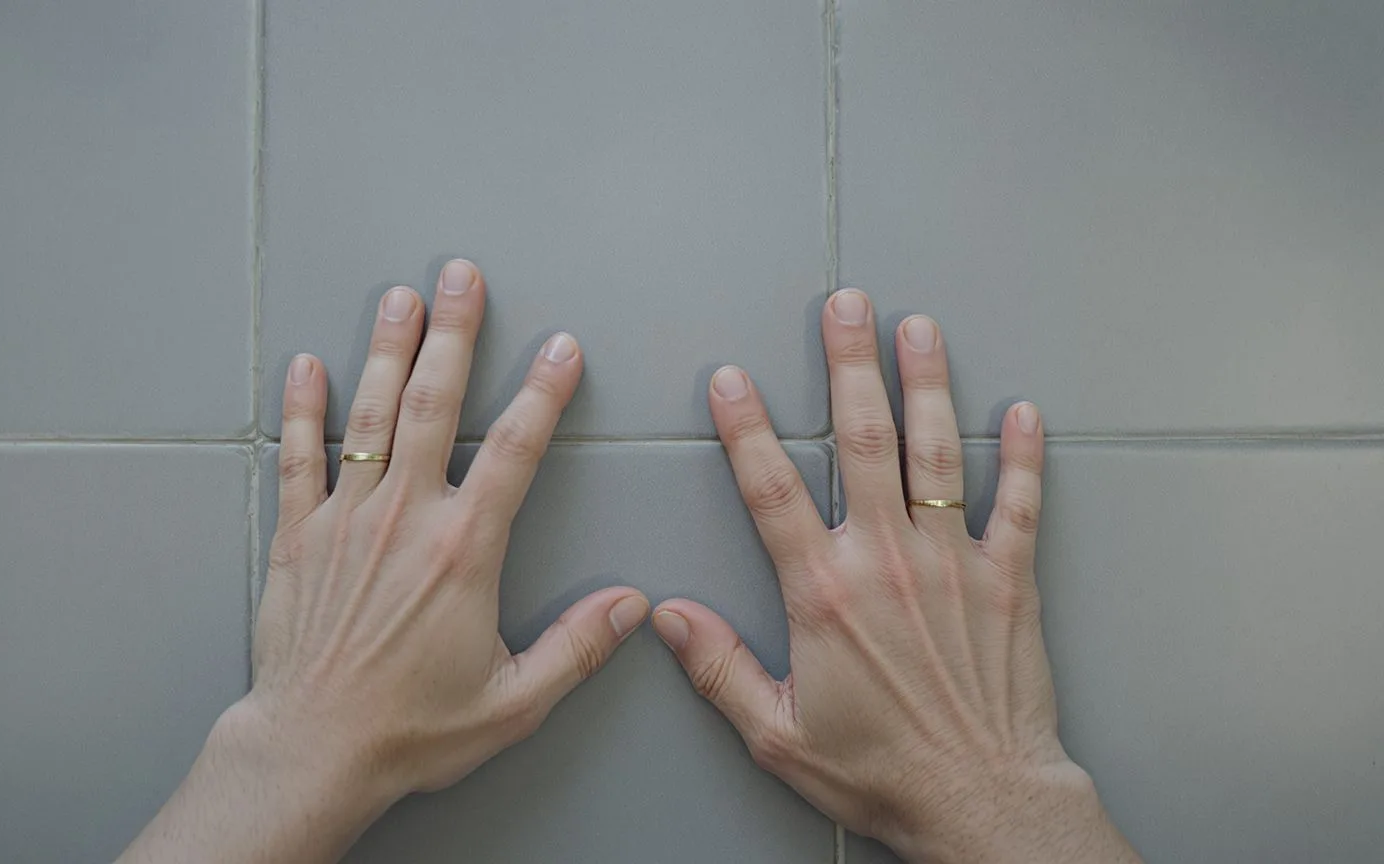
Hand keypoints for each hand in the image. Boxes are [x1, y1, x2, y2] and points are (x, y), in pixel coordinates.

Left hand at [121, 259, 648, 863]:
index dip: (544, 394)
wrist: (313, 751)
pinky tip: (307, 365)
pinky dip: (302, 409)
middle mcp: (405, 519)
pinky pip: (299, 456)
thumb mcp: (513, 701)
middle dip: (454, 334)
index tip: (562, 349)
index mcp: (463, 551)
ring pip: (370, 415)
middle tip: (462, 276)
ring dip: (388, 350)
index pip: (516, 452)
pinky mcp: (298, 537)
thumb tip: (631, 604)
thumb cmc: (412, 729)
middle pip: (434, 405)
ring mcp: (346, 521)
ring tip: (400, 297)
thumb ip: (576, 647)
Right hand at [652, 291, 1139, 862]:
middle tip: (845, 306)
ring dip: (928, 382)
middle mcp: (887, 559)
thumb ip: (719, 668)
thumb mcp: (777, 733)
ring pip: (937, 451)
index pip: (771, 488)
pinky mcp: (1009, 579)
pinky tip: (1026, 413)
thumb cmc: (882, 771)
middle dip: (850, 364)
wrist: (982, 802)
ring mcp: (953, 561)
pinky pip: (1018, 502)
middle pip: (864, 439)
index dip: (747, 427)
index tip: (732, 378)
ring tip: (919, 327)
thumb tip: (668, 617)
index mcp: (824, 592)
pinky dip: (1023, 455)